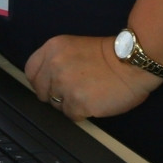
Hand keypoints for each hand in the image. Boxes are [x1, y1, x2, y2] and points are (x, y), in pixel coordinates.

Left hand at [23, 35, 162, 121]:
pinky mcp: (77, 104)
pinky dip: (82, 112)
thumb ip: (57, 60)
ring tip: (88, 93)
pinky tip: (94, 101)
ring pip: (56, 106)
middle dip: (55, 94)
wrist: (132, 63)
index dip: (41, 81)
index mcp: (53, 48)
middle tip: (74, 90)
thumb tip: (47, 81)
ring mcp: (65, 86)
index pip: (30, 72)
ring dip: (70, 103)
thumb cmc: (109, 54)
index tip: (51, 84)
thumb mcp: (75, 46)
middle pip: (41, 92)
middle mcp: (54, 66)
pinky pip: (71, 116)